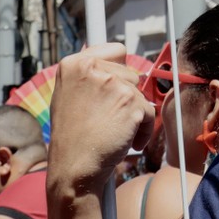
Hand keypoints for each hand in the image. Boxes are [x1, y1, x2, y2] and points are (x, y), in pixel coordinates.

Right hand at [49, 43, 156, 196]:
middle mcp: (92, 68)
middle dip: (125, 95)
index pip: (115, 50)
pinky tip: (127, 141)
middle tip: (108, 117)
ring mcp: (112, 84)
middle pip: (131, 73)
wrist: (74, 168)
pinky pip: (150, 112)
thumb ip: (89, 76)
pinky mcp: (130, 102)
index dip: (118, 70)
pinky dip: (144, 130)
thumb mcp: (68, 95)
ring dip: (134, 113)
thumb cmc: (72, 138)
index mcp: (73, 64)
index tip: (116, 83)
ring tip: (113, 130)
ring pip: (140, 93)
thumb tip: (117, 63)